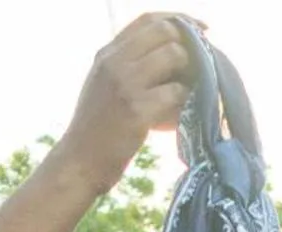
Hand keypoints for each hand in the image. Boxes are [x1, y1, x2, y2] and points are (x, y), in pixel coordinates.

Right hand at [56, 14, 195, 191]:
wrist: (79, 162)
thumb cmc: (96, 129)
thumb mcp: (103, 85)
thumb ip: (126, 65)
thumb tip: (171, 52)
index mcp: (106, 54)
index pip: (147, 19)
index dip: (178, 19)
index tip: (199, 28)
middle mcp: (113, 62)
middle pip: (164, 31)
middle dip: (189, 43)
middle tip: (201, 62)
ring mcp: (124, 85)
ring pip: (174, 55)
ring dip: (190, 71)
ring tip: (190, 89)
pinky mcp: (137, 110)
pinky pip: (177, 91)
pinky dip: (186, 100)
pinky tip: (183, 112)